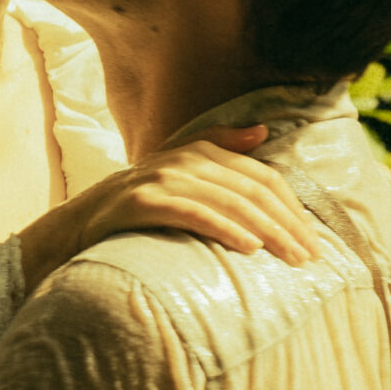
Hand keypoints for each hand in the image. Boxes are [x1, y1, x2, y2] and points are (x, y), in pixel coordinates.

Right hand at [17, 126, 319, 291]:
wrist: (77, 227)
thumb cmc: (137, 208)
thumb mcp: (179, 173)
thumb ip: (220, 148)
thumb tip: (263, 132)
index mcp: (199, 151)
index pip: (261, 177)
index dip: (292, 207)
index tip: (314, 240)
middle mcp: (183, 159)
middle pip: (251, 190)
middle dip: (286, 224)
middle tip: (310, 257)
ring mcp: (160, 179)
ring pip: (228, 202)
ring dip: (266, 231)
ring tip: (289, 258)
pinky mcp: (141, 202)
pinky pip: (192, 214)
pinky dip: (224, 229)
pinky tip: (247, 247)